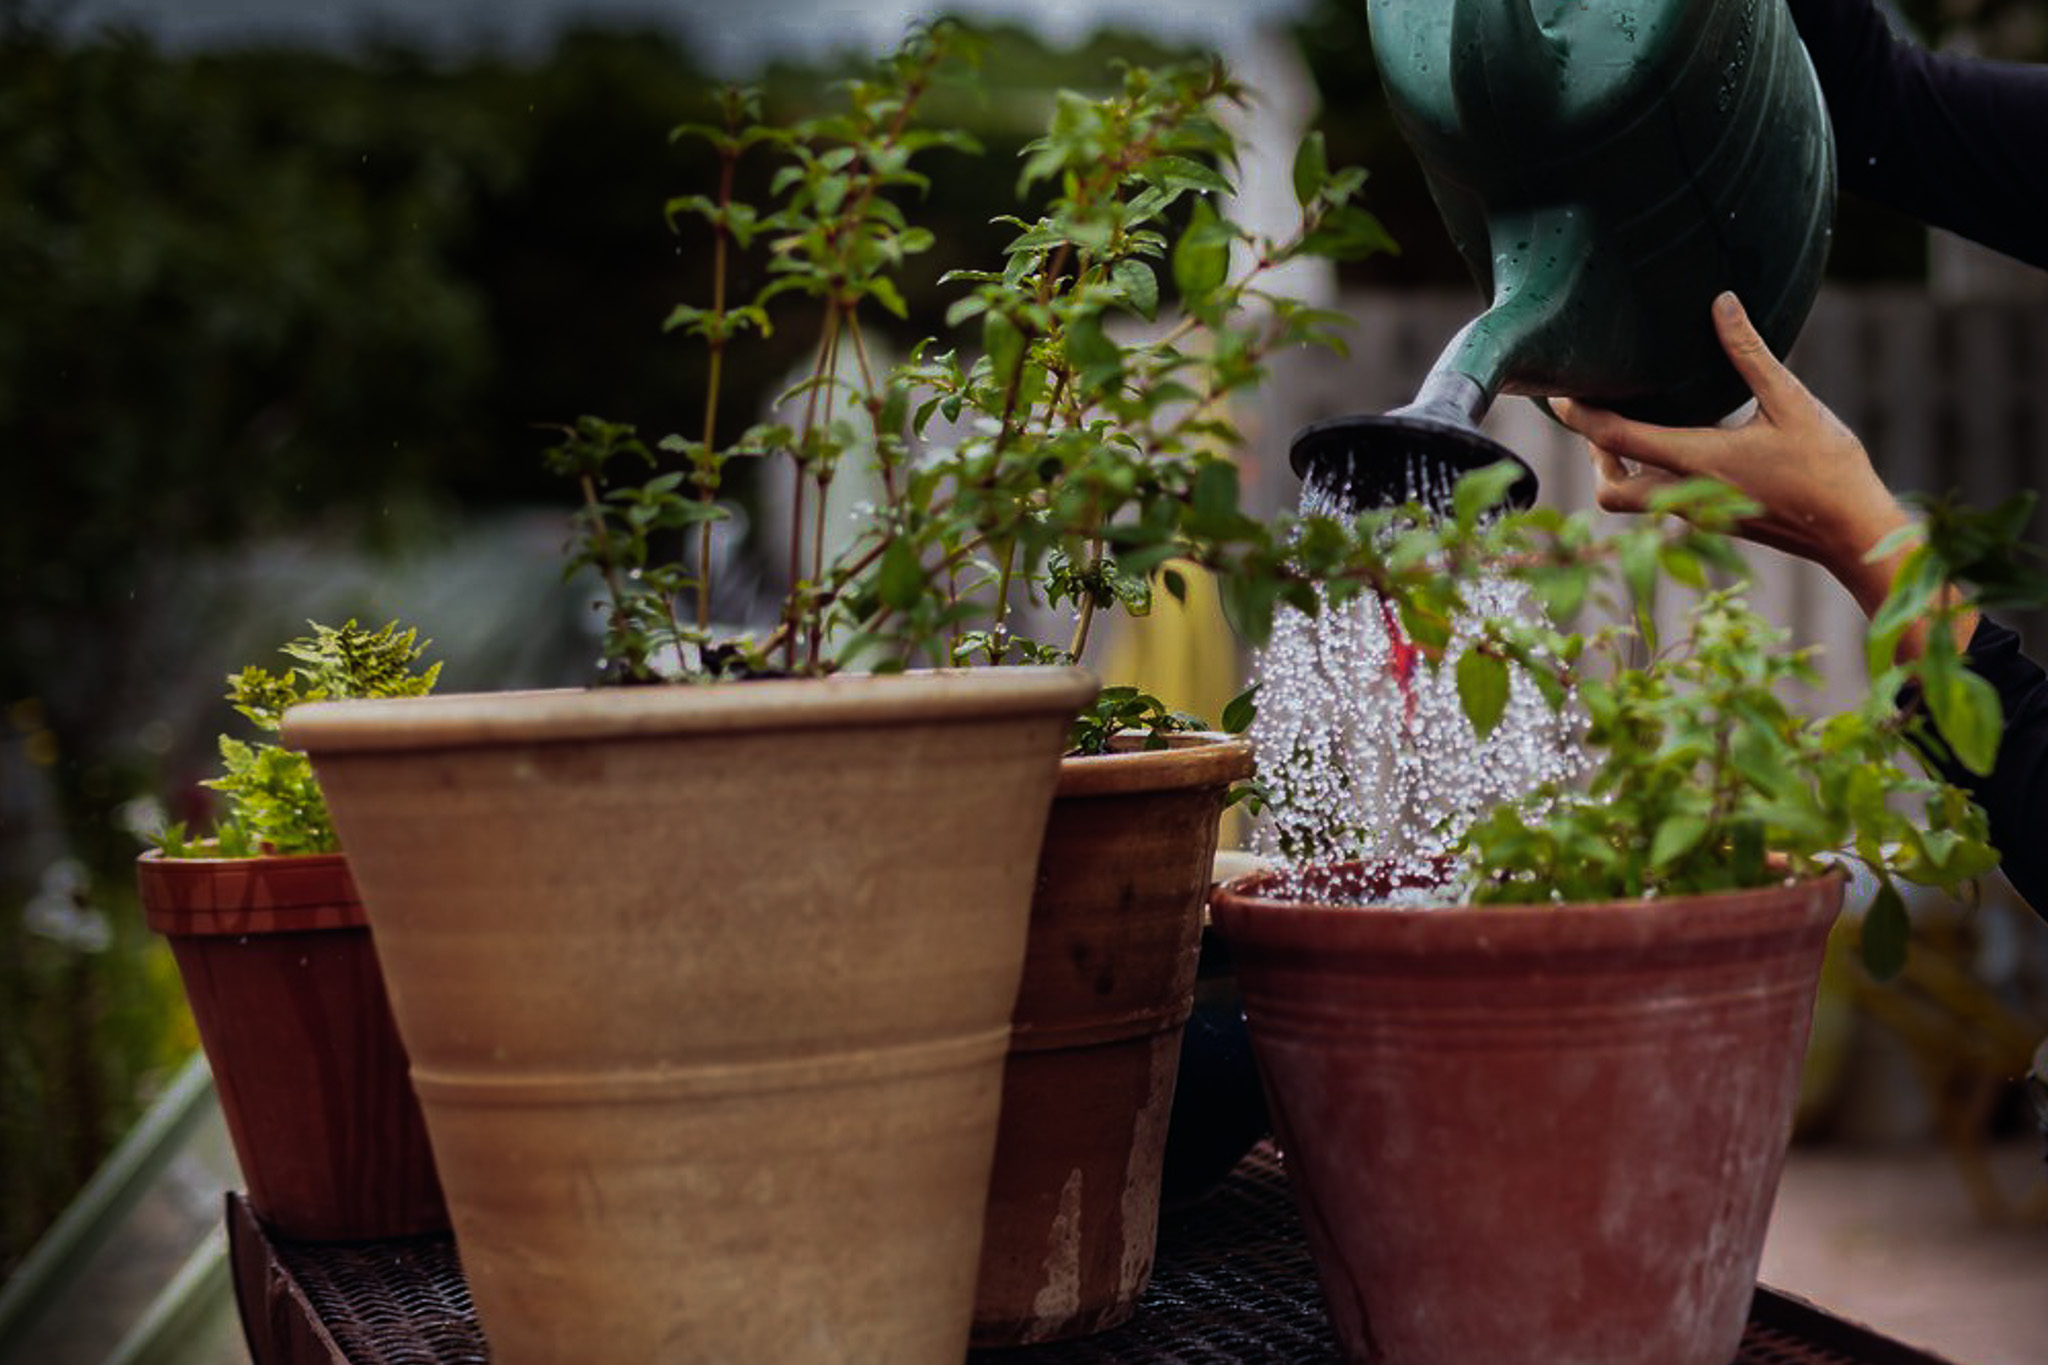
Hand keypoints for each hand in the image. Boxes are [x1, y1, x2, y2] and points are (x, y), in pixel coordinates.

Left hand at [1552, 291, 1909, 616]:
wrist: (1853, 533)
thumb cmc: (1827, 468)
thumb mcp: (1791, 401)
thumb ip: (1749, 354)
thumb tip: (1721, 305)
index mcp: (1698, 460)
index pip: (1616, 440)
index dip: (1581, 416)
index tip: (1560, 393)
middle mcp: (1687, 496)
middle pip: (1610, 490)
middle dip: (1595, 457)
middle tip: (1602, 417)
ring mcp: (1698, 515)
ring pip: (1633, 502)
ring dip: (1620, 469)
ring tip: (1635, 426)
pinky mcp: (1714, 522)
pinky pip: (1661, 504)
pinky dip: (1650, 477)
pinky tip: (1678, 444)